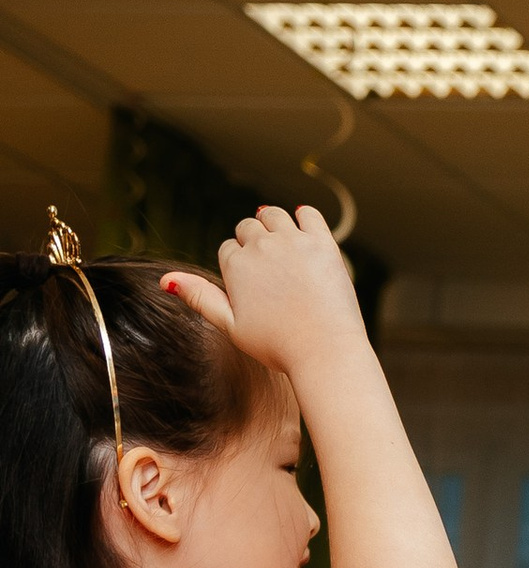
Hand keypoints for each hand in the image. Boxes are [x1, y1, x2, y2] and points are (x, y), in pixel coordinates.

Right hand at [164, 202, 370, 382]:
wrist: (324, 352)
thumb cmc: (277, 346)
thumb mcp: (231, 326)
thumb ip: (200, 298)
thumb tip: (165, 279)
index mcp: (235, 264)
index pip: (228, 248)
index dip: (238, 262)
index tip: (251, 280)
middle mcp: (261, 246)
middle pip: (248, 228)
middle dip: (253, 241)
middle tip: (268, 265)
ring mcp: (293, 242)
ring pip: (274, 215)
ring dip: (273, 224)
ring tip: (281, 243)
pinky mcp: (323, 243)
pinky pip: (310, 216)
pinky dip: (305, 218)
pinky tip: (304, 229)